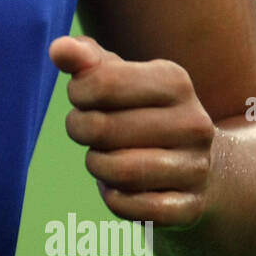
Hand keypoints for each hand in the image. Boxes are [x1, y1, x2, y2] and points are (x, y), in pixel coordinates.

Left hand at [49, 36, 213, 228]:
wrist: (196, 165)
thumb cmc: (140, 112)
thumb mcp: (117, 78)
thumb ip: (86, 59)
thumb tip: (59, 48)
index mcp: (175, 82)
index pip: (102, 83)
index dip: (78, 92)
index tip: (83, 97)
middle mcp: (193, 122)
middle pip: (102, 128)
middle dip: (81, 130)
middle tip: (88, 130)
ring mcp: (196, 167)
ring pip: (118, 171)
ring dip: (97, 165)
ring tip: (104, 157)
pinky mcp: (190, 206)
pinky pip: (132, 206)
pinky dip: (114, 198)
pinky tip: (121, 187)